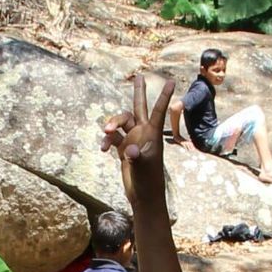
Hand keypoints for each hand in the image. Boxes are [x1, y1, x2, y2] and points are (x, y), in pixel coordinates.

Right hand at [103, 71, 175, 201]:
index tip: (170, 81)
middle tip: (139, 76)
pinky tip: (102, 149)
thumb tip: (128, 150)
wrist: (143, 195)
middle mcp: (142, 133)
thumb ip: (136, 157)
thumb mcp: (143, 168)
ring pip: (121, 122)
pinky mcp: (123, 149)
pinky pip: (113, 138)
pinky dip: (106, 140)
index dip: (163, 96)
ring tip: (105, 131)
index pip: (157, 111)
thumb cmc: (148, 181)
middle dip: (139, 92)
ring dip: (112, 123)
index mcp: (152, 134)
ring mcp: (133, 140)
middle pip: (139, 107)